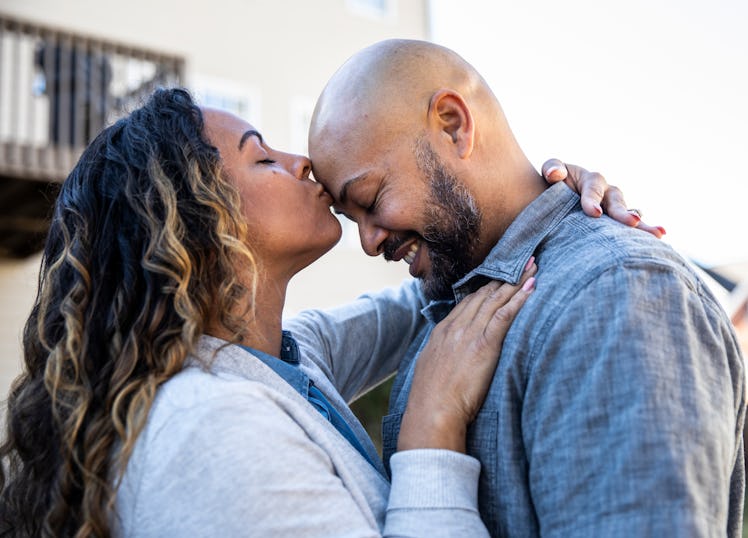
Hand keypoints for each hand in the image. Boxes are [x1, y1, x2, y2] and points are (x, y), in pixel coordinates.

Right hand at [398, 260, 536, 452]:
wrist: (431, 412)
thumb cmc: (431, 401)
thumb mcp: (431, 370)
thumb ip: (442, 357)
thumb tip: (450, 359)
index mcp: (443, 332)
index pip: (468, 302)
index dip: (486, 287)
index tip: (499, 277)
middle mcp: (456, 327)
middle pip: (484, 294)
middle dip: (504, 276)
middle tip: (522, 261)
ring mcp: (470, 334)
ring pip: (496, 299)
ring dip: (517, 281)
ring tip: (533, 267)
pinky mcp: (485, 344)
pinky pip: (505, 315)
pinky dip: (520, 299)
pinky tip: (532, 287)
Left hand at [542, 159, 665, 237]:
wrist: (558, 201)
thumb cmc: (554, 185)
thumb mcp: (553, 170)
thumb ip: (553, 168)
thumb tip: (556, 174)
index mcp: (591, 181)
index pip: (593, 189)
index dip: (593, 200)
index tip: (594, 213)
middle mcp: (608, 194)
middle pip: (617, 202)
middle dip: (623, 214)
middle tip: (633, 222)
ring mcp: (616, 209)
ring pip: (630, 216)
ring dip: (642, 226)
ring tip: (657, 234)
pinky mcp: (617, 224)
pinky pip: (632, 229)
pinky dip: (643, 235)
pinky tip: (655, 243)